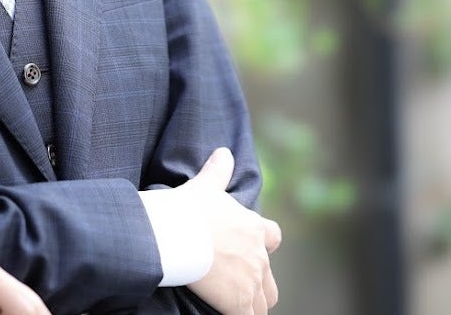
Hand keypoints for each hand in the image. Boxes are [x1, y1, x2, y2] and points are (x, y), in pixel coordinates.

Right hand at [183, 148, 281, 314]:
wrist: (177, 233)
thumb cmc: (190, 209)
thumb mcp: (205, 186)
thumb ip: (218, 171)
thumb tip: (224, 152)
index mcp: (253, 228)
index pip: (273, 237)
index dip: (264, 244)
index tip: (251, 248)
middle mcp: (257, 256)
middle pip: (270, 279)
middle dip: (259, 284)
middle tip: (240, 285)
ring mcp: (250, 281)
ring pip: (263, 302)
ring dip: (253, 304)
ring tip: (239, 305)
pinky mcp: (238, 301)